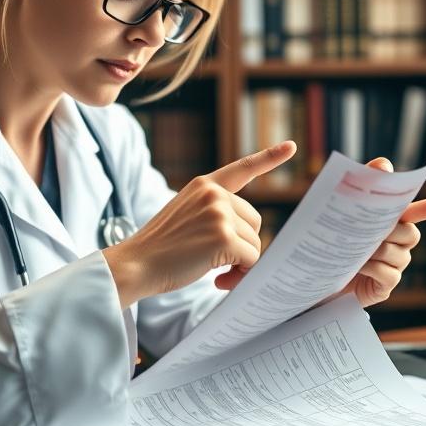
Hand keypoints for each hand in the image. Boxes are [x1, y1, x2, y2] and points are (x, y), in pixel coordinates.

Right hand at [103, 141, 296, 307]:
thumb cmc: (160, 250)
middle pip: (255, 222)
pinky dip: (239, 275)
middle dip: (243, 245)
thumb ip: (216, 216)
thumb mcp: (187, 217)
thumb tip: (253, 246)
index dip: (269, 158)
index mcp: (204, 185)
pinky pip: (251, 259)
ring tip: (214, 271)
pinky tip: (216, 279)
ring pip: (255, 243)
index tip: (291, 146)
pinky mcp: (224, 236)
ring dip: (240, 263)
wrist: (134, 265)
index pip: (242, 169)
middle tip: (221, 263)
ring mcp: (219, 213)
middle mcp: (214, 194)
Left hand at [340, 157, 425, 306]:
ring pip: (399, 253)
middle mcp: (398, 243)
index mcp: (391, 223)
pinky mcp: (385, 286)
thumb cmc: (332, 241)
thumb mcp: (342, 212)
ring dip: (378, 250)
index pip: (413, 212)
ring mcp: (394, 265)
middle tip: (372, 230)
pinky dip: (373, 269)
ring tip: (357, 251)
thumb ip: (364, 185)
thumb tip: (384, 164)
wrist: (317, 275)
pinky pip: (389, 274)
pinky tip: (358, 267)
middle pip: (410, 233)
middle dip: (393, 230)